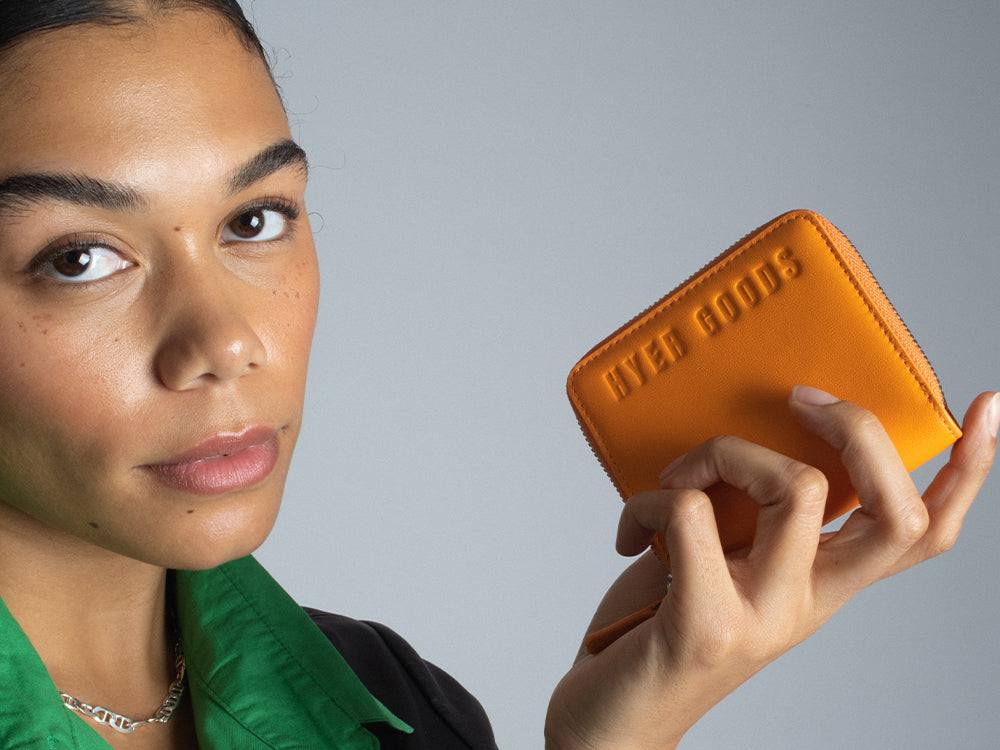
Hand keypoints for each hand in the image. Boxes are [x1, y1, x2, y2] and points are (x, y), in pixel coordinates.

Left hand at [545, 388, 997, 749]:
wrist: (612, 729)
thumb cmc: (659, 629)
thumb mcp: (721, 560)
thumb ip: (747, 508)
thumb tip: (745, 423)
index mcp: (822, 582)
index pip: (922, 534)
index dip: (967, 473)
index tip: (983, 407)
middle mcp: (808, 603)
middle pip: (896, 513)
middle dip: (858, 431)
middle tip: (801, 401)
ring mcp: (764, 618)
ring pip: (796, 488)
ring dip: (725, 453)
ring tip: (678, 479)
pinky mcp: (706, 626)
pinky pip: (692, 514)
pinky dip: (650, 501)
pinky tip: (629, 532)